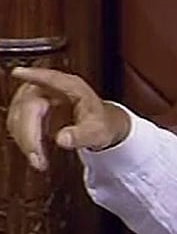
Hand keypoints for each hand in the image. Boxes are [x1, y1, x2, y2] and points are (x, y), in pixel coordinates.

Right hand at [5, 67, 130, 170]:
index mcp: (71, 86)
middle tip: (37, 157)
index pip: (50, 78)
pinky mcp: (29, 111)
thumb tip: (62, 139)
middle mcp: (50, 88)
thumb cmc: (100, 123)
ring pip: (18, 117)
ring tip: (40, 161)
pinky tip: (36, 155)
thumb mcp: (98, 132)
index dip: (34, 75)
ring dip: (25, 141)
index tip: (19, 73)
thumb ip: (82, 135)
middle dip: (29, 134)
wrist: (100, 126)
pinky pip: (19, 126)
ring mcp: (36, 98)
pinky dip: (25, 142)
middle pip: (28, 106)